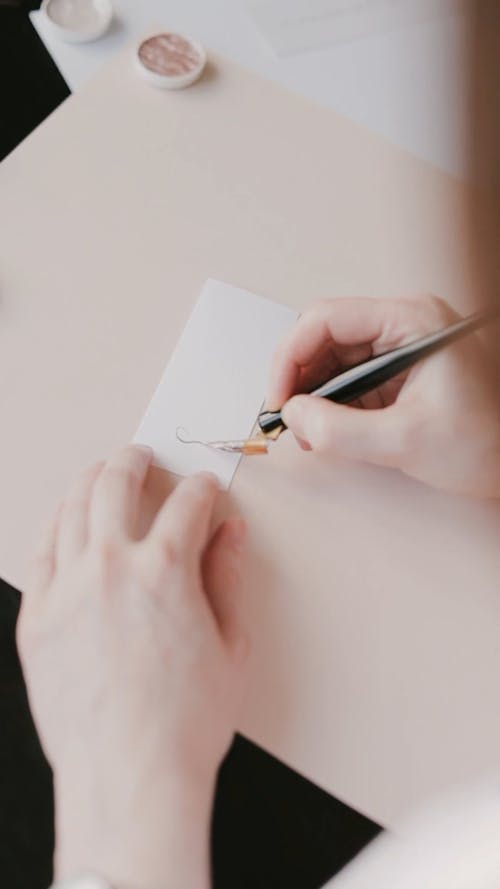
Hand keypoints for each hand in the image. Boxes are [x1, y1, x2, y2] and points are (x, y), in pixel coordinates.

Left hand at [17, 446, 248, 888]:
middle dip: (134, 461)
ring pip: (72, 510)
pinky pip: (39, 552)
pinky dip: (53, 525)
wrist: (128, 777)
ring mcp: (66, 590)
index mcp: (165, 570)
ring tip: (99, 473)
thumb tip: (228, 533)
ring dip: (89, 481)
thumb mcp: (232, 647)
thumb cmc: (184, 723)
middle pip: (116, 485)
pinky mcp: (36, 618)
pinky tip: (62, 519)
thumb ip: (229, 578)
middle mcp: (110, 567)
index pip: (187, 504)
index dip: (202, 489)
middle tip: (140, 456)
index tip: (205, 490)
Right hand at [267, 295, 499, 496]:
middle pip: (325, 335)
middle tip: (288, 417)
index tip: (279, 397)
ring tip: (308, 430)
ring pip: (333, 357)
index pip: (327, 319)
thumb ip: (341, 430)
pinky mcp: (400, 370)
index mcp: (413, 321)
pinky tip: (326, 428)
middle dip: (299, 377)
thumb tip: (293, 414)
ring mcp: (402, 346)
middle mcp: (405, 324)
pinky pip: (350, 376)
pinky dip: (331, 401)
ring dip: (312, 392)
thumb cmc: (486, 443)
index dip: (291, 357)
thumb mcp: (406, 441)